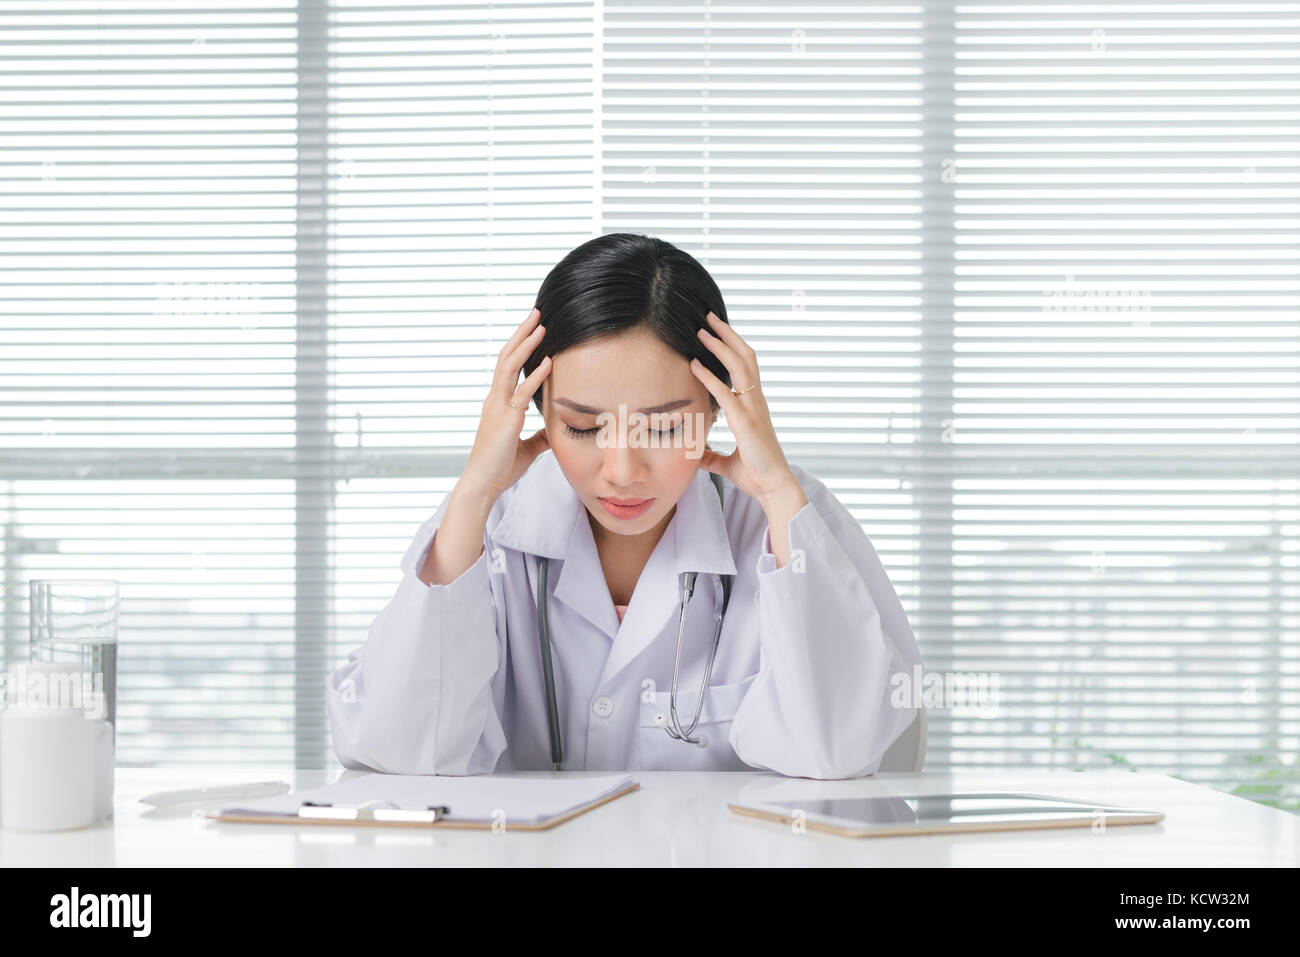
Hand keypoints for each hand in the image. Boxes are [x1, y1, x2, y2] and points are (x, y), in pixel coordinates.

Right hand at [463, 306, 552, 501]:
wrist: (482, 486)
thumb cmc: (501, 468)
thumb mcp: (527, 449)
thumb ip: (539, 436)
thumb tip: (554, 430)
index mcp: (497, 404)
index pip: (507, 367)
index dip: (519, 346)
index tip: (533, 328)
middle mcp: (494, 400)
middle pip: (506, 358)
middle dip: (521, 334)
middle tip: (536, 312)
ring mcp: (497, 408)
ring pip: (509, 368)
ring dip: (526, 345)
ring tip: (541, 325)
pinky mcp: (505, 421)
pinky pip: (521, 393)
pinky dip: (535, 376)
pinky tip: (549, 362)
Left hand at [689, 311, 802, 505]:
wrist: (772, 488)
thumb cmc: (755, 474)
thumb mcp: (726, 463)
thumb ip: (712, 455)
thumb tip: (697, 455)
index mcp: (754, 406)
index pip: (746, 367)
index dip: (733, 347)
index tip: (717, 332)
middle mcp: (756, 402)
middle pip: (745, 357)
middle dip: (727, 335)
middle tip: (708, 317)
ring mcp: (752, 409)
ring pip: (739, 367)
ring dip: (719, 346)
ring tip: (702, 330)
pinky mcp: (744, 422)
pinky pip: (725, 393)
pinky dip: (708, 377)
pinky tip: (694, 365)